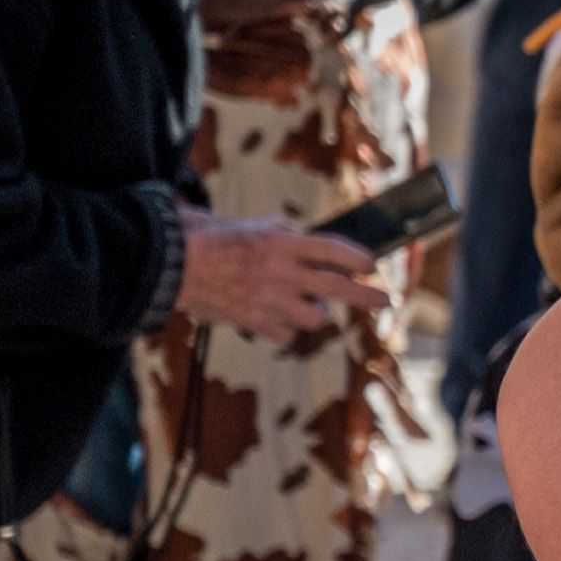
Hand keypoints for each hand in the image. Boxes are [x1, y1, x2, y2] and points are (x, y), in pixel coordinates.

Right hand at [178, 213, 383, 338]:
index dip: (357, 257)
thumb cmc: (215, 241)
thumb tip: (312, 242)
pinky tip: (272, 314)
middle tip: (384, 300)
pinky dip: (285, 327)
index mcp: (282, 243)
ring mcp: (270, 300)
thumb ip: (287, 235)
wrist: (177, 266)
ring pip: (315, 317)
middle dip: (365, 296)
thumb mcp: (255, 227)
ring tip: (299, 302)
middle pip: (337, 288)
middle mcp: (281, 272)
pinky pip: (287, 333)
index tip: (372, 265)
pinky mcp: (256, 322)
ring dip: (314, 312)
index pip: (333, 249)